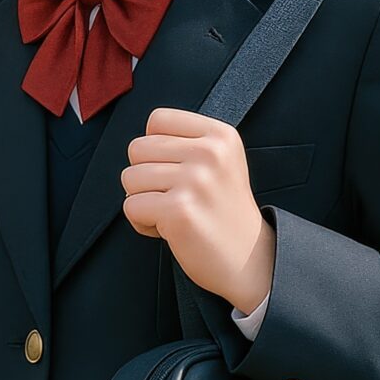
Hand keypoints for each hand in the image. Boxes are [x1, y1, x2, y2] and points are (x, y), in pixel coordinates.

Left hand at [120, 105, 274, 315]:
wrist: (250, 260)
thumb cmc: (222, 211)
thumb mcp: (219, 162)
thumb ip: (185, 142)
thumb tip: (138, 142)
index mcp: (220, 135)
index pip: (157, 120)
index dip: (155, 149)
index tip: (176, 171)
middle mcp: (210, 152)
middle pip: (137, 149)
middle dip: (145, 177)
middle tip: (174, 197)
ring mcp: (195, 180)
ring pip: (129, 178)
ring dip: (143, 201)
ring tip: (172, 213)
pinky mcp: (179, 210)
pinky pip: (131, 206)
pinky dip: (142, 223)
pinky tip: (168, 230)